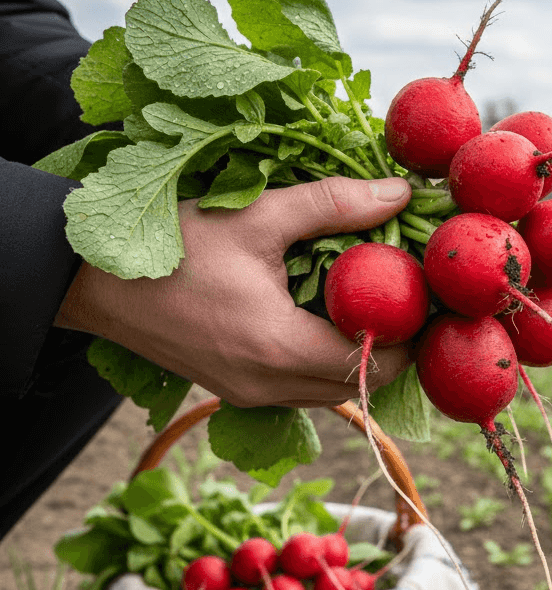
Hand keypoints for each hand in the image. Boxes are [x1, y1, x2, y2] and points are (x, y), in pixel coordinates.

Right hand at [55, 176, 412, 407]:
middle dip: (390, 346)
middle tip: (403, 297)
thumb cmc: (172, 245)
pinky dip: (325, 363)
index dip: (409, 331)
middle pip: (362, 385)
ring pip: (333, 392)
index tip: (420, 293)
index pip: (376, 361)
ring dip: (358, 356)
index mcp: (280, 348)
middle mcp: (270, 386)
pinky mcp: (237, 392)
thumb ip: (335, 204)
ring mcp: (251, 396)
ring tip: (368, 305)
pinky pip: (302, 390)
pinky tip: (324, 319)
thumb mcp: (258, 214)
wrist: (92, 281)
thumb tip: (401, 194)